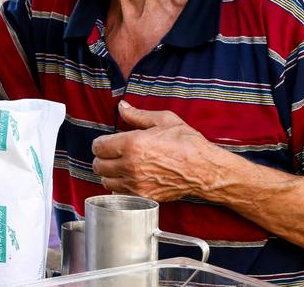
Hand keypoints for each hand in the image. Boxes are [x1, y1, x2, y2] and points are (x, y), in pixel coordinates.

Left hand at [90, 100, 222, 201]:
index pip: (98, 147)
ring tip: (120, 166)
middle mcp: (130, 165)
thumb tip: (121, 107)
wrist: (205, 170)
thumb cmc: (187, 144)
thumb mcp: (164, 121)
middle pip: (98, 165)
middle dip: (103, 158)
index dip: (101, 143)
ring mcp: (136, 184)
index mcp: (132, 144)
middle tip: (112, 154)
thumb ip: (137, 115)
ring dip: (109, 174)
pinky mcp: (144, 197)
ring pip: (106, 181)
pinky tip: (130, 178)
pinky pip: (119, 194)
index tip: (107, 143)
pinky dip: (120, 187)